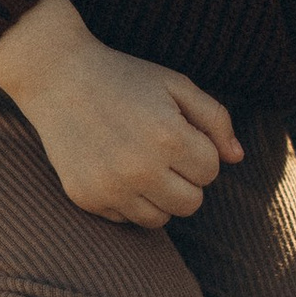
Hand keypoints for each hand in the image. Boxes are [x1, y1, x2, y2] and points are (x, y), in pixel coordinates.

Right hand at [0, 0, 242, 225]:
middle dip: (187, 180)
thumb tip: (237, 158)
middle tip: (165, 153)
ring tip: (144, 164)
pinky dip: (130, 201)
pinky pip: (128, 219)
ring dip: (161, 196)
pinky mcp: (87, 198)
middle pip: (192, 203)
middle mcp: (139, 168)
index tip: (180, 133)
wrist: (58, 77)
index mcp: (167, 136)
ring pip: (161, 220)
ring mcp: (110, 187)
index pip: (211, 171)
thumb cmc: (125, 78)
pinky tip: (117, 170)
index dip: (201, 152)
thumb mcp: (176, 84)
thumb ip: (216, 119)